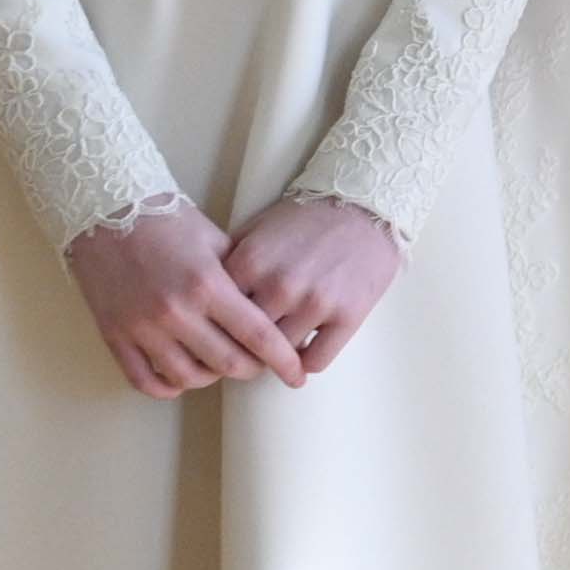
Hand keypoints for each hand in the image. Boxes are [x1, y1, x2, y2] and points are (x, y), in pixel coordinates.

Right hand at [71, 199, 303, 395]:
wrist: (107, 211)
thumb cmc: (168, 221)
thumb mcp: (215, 240)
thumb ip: (242, 278)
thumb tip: (269, 312)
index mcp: (208, 284)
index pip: (258, 336)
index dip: (282, 360)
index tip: (296, 375)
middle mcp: (176, 311)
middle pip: (227, 363)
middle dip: (251, 370)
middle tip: (259, 367)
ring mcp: (143, 328)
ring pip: (188, 378)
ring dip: (210, 378)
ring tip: (218, 366)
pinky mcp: (115, 336)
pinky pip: (145, 381)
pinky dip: (167, 387)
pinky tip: (181, 377)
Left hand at [227, 192, 402, 379]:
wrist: (364, 206)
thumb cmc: (305, 219)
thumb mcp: (257, 229)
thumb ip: (229, 262)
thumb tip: (204, 301)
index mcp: (251, 263)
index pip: (219, 315)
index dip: (219, 328)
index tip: (222, 336)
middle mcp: (279, 286)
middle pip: (247, 340)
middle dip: (245, 349)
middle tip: (247, 353)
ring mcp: (315, 302)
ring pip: (281, 354)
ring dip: (277, 358)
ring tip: (276, 354)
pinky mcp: (348, 316)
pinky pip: (317, 360)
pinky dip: (306, 364)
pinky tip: (304, 354)